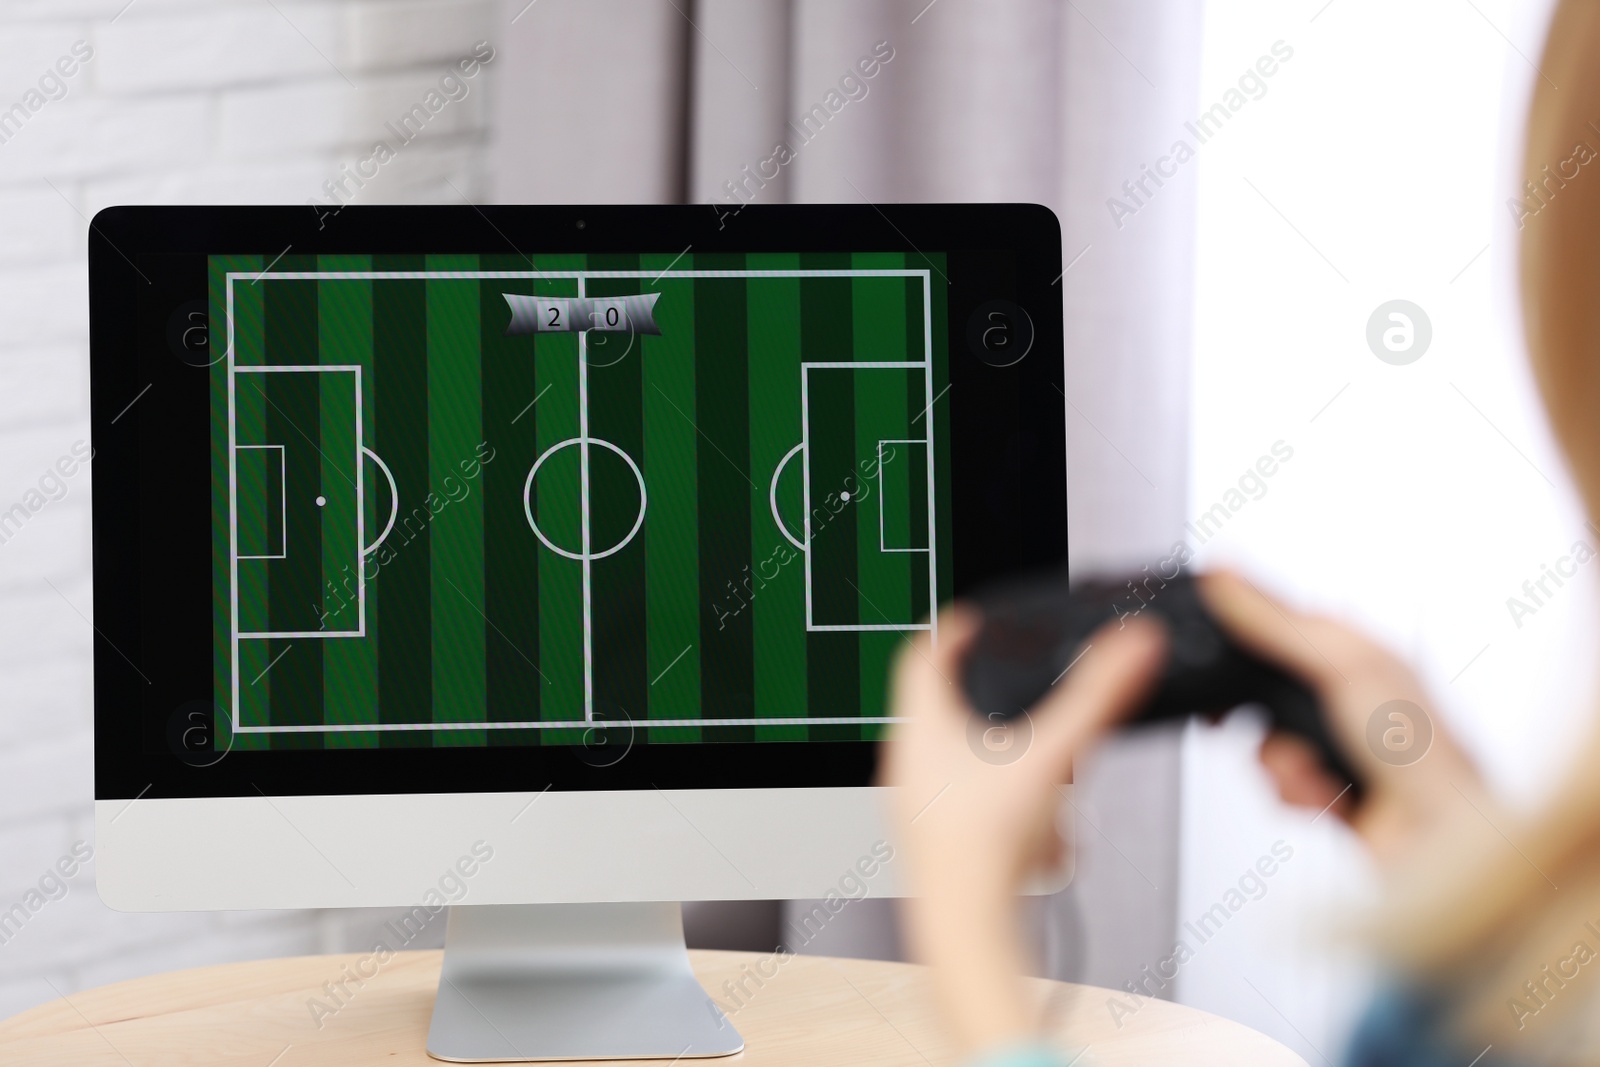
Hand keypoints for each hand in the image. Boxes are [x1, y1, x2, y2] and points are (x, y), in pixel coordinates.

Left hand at [879, 606, 1165, 1053]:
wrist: (965, 930)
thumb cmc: (984, 851)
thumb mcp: (1051, 757)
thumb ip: (1097, 697)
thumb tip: (1133, 646)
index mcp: (922, 726)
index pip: (923, 652)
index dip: (953, 629)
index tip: (979, 621)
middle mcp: (908, 760)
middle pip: (942, 702)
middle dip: (993, 695)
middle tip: (1024, 688)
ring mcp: (916, 803)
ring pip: (956, 753)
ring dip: (1002, 750)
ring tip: (1044, 761)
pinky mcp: (934, 839)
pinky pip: (965, 797)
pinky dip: (1002, 793)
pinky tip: (1037, 818)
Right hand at [1199, 570, 1484, 862]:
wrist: (1435, 836)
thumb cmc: (1418, 748)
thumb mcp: (1339, 665)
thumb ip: (1276, 623)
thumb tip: (1224, 575)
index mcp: (1356, 651)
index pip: (1281, 622)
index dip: (1242, 630)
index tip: (1210, 637)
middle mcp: (1345, 695)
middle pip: (1263, 687)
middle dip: (1253, 712)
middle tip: (1232, 717)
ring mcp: (1335, 744)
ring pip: (1265, 739)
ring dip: (1279, 761)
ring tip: (1308, 768)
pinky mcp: (1327, 788)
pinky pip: (1279, 782)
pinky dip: (1293, 791)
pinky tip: (1323, 794)